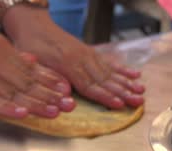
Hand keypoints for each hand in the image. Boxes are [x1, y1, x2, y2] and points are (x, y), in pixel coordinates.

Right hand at [0, 25, 72, 118]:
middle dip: (49, 94)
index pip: (30, 67)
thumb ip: (9, 52)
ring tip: (53, 113)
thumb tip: (32, 60)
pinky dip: (7, 108)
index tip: (66, 89)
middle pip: (26, 82)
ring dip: (35, 104)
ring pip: (13, 93)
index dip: (50, 80)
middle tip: (68, 105)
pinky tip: (22, 114)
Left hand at [2, 6, 143, 109]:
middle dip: (123, 92)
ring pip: (110, 72)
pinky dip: (122, 69)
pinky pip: (108, 62)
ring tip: (141, 91)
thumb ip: (51, 78)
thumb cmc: (29, 45)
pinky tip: (134, 74)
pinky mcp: (89, 52)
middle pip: (105, 80)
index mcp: (68, 65)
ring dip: (127, 83)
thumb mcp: (34, 62)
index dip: (104, 96)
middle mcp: (81, 60)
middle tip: (138, 102)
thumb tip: (67, 94)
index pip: (89, 85)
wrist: (33, 24)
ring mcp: (87, 55)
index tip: (118, 104)